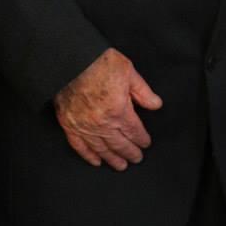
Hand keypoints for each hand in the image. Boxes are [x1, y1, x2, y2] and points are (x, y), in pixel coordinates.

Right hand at [54, 47, 162, 170]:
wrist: (72, 59)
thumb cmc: (99, 62)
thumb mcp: (129, 72)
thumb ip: (143, 92)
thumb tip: (156, 105)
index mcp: (119, 110)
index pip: (134, 131)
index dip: (141, 139)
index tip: (145, 143)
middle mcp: (102, 123)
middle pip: (120, 144)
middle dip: (130, 152)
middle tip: (137, 158)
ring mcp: (84, 126)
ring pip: (101, 149)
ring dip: (112, 159)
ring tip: (121, 165)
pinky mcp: (69, 124)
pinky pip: (80, 146)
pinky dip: (88, 156)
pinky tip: (96, 161)